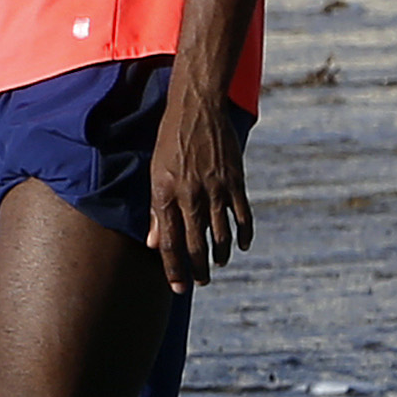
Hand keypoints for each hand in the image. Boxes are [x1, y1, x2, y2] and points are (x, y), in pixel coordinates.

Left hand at [145, 88, 252, 291]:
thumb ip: (156, 209)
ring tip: (218, 264)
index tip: (178, 287)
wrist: (197, 109)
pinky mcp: (235, 182)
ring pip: (220, 235)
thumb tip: (152, 242)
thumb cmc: (170, 140)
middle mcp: (189, 196)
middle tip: (200, 282)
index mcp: (164, 194)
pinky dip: (243, 235)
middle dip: (197, 269)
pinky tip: (241, 246)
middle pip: (194, 244)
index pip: (168, 243)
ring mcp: (214, 190)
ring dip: (220, 255)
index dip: (173, 268)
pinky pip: (243, 217)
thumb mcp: (155, 172)